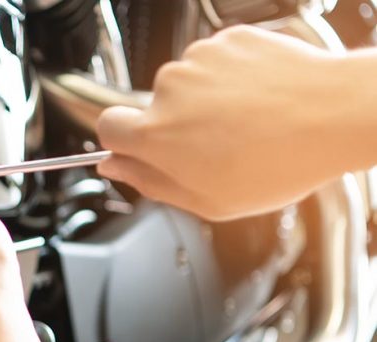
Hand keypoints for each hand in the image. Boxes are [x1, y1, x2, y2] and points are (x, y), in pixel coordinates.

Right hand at [97, 25, 352, 220]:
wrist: (336, 115)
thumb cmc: (280, 162)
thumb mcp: (208, 201)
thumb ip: (151, 183)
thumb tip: (116, 168)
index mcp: (156, 135)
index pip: (106, 127)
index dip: (121, 141)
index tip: (138, 150)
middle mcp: (169, 90)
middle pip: (154, 108)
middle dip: (176, 126)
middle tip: (217, 148)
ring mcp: (198, 60)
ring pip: (187, 84)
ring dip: (207, 102)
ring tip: (247, 124)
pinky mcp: (227, 40)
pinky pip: (216, 62)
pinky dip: (232, 79)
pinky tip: (259, 100)